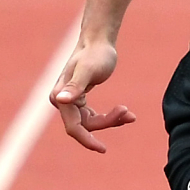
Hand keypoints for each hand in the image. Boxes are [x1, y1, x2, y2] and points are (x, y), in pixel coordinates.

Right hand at [49, 39, 135, 153]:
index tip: (103, 149)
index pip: (73, 127)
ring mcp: (71, 102)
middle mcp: (62, 102)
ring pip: (92, 123)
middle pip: (86, 126)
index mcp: (60, 97)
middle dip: (107, 122)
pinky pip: (94, 116)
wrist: (98, 40)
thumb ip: (75, 85)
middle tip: (127, 112)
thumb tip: (60, 100)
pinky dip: (111, 116)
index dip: (87, 140)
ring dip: (112, 120)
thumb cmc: (95, 53)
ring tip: (129, 113)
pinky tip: (127, 113)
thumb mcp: (88, 69)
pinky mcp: (81, 101)